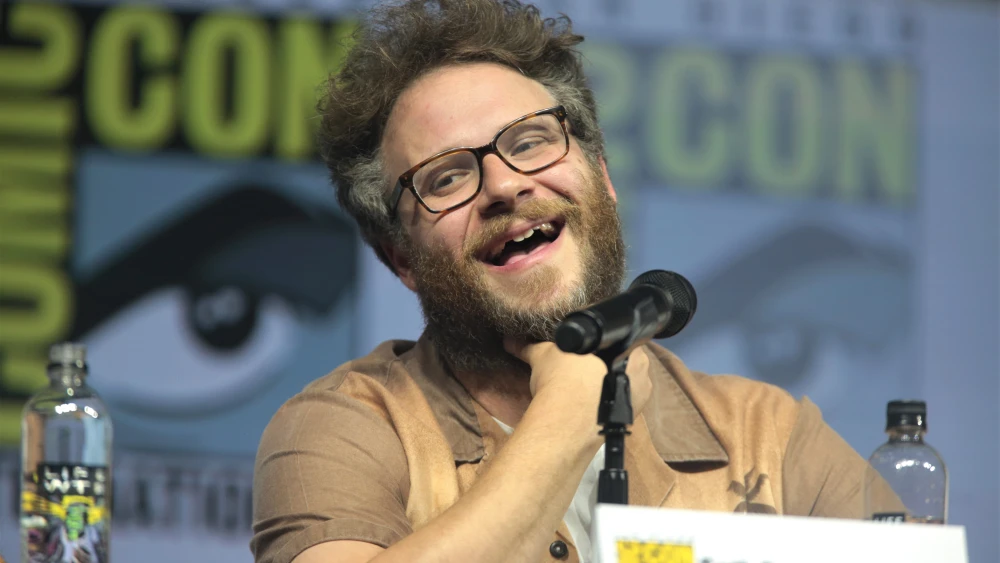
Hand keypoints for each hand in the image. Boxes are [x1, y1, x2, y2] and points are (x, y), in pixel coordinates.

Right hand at [504, 340, 652, 417]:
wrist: (569, 418)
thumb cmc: (563, 377)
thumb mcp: (543, 355)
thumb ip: (529, 346)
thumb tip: (509, 341)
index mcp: (628, 345)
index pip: (618, 338)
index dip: (601, 345)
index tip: (586, 353)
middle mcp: (642, 369)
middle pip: (624, 363)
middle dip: (607, 366)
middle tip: (584, 370)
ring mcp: (640, 395)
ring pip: (625, 386)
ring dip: (610, 387)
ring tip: (586, 390)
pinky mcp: (631, 418)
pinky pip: (621, 405)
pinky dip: (609, 405)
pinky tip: (592, 406)